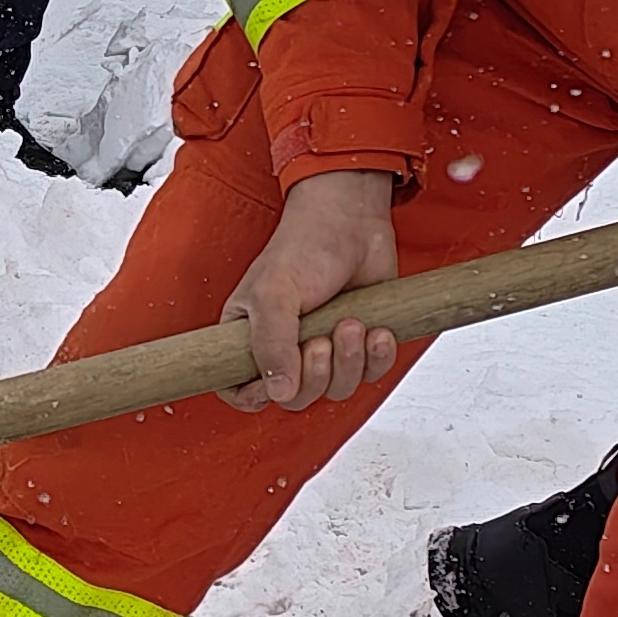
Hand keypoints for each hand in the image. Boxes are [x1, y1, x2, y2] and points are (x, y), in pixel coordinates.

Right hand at [220, 171, 402, 411]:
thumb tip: (278, 393)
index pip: (240, 389)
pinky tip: (377, 330)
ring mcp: (324, 347)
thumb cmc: (303, 245)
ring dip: (349, 361)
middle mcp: (285, 347)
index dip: (254, 397)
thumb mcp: (273, 293)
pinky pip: (371, 374)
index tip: (273, 386)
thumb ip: (271, 345)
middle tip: (320, 339)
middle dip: (315, 374)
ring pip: (336, 389)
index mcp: (250, 336)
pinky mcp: (359, 343)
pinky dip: (377, 357)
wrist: (352, 219)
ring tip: (350, 323)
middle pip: (296, 397)